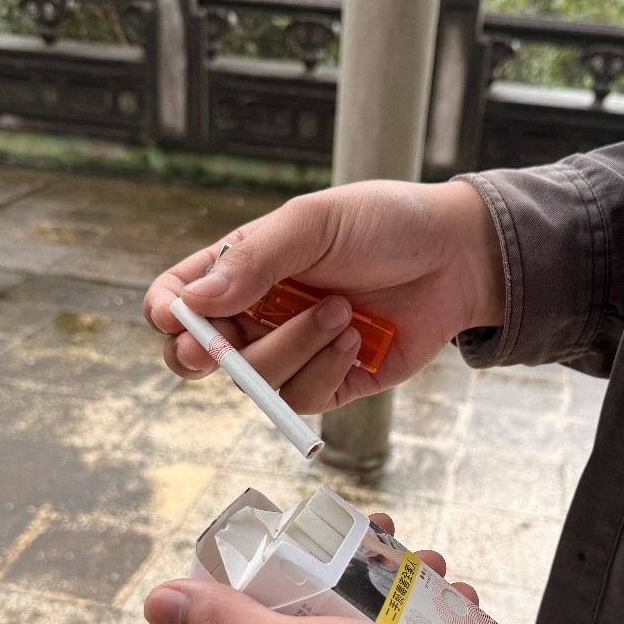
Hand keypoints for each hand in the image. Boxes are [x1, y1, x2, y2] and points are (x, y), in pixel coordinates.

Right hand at [143, 180, 503, 412]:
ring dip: (292, 348)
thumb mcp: (313, 223)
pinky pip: (300, 399)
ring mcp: (292, 353)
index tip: (174, 317)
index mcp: (242, 269)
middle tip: (217, 350)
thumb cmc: (385, 225)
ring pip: (254, 381)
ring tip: (341, 311)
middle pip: (199, 356)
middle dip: (205, 356)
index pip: (178, 299)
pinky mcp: (329, 384)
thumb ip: (253, 259)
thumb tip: (194, 301)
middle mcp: (258, 315)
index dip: (166, 312)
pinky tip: (355, 338)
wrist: (457, 257)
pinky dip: (324, 369)